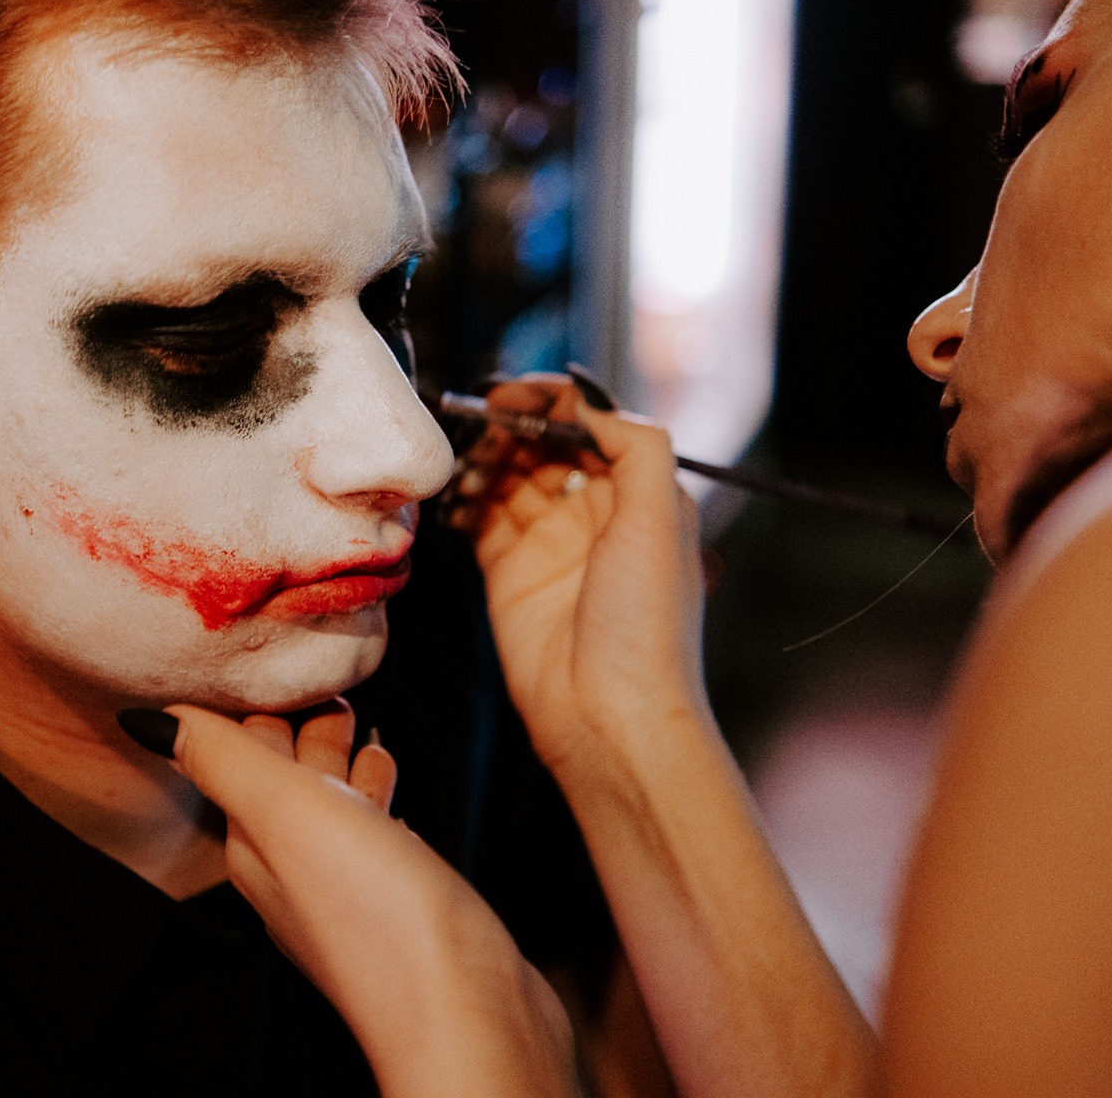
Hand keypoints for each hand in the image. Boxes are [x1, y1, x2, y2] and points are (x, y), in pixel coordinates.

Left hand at [167, 701, 578, 1097]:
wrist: (464, 1011)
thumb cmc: (375, 911)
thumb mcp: (285, 811)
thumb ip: (221, 758)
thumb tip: (143, 720)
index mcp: (254, 845)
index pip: (236, 757)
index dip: (250, 705)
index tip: (266, 655)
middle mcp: (293, 870)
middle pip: (283, 779)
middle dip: (296, 725)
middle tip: (319, 677)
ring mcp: (349, 888)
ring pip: (330, 805)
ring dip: (337, 758)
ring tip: (355, 716)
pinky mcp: (401, 901)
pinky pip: (375, 834)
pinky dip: (376, 796)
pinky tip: (390, 785)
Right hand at [446, 375, 704, 769]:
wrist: (610, 717)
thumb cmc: (646, 624)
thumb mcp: (660, 514)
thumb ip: (633, 442)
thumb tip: (587, 400)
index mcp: (638, 494)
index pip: (588, 424)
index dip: (551, 401)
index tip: (511, 395)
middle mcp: (594, 514)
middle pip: (541, 445)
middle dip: (509, 425)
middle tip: (476, 421)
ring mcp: (548, 544)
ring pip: (507, 476)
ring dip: (483, 457)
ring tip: (462, 456)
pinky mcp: (508, 575)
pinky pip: (479, 519)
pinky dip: (462, 498)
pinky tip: (452, 491)